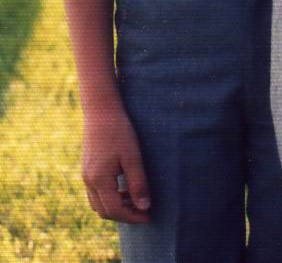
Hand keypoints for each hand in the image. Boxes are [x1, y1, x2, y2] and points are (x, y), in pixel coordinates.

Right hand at [81, 108, 150, 222]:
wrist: (101, 113)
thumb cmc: (120, 133)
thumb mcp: (133, 158)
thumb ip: (138, 183)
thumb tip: (144, 207)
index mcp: (99, 180)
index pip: (114, 210)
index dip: (132, 217)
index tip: (149, 217)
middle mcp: (88, 181)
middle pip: (104, 211)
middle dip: (124, 215)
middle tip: (145, 212)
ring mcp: (85, 176)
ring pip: (98, 204)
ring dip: (116, 207)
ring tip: (137, 202)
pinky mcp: (87, 170)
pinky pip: (95, 193)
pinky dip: (110, 198)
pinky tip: (125, 190)